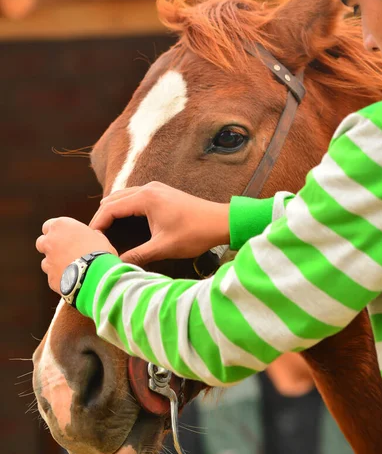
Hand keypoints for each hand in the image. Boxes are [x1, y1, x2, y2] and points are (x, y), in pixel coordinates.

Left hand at [36, 217, 116, 292]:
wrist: (97, 276)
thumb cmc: (100, 253)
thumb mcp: (99, 237)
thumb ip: (90, 234)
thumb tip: (93, 235)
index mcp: (61, 226)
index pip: (49, 225)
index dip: (57, 232)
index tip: (65, 236)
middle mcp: (50, 242)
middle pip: (42, 242)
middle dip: (50, 246)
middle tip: (65, 251)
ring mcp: (48, 261)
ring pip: (46, 261)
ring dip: (55, 263)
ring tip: (71, 268)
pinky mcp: (50, 278)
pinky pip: (53, 276)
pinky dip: (60, 277)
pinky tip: (73, 279)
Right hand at [90, 182, 229, 266]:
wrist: (220, 222)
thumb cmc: (195, 233)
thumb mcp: (164, 247)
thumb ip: (138, 255)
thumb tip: (118, 265)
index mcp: (146, 198)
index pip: (110, 208)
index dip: (97, 224)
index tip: (89, 240)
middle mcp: (148, 189)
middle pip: (113, 199)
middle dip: (101, 217)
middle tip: (93, 237)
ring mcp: (156, 189)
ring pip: (124, 196)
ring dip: (112, 211)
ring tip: (104, 231)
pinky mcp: (162, 193)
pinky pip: (134, 197)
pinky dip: (124, 207)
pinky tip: (122, 222)